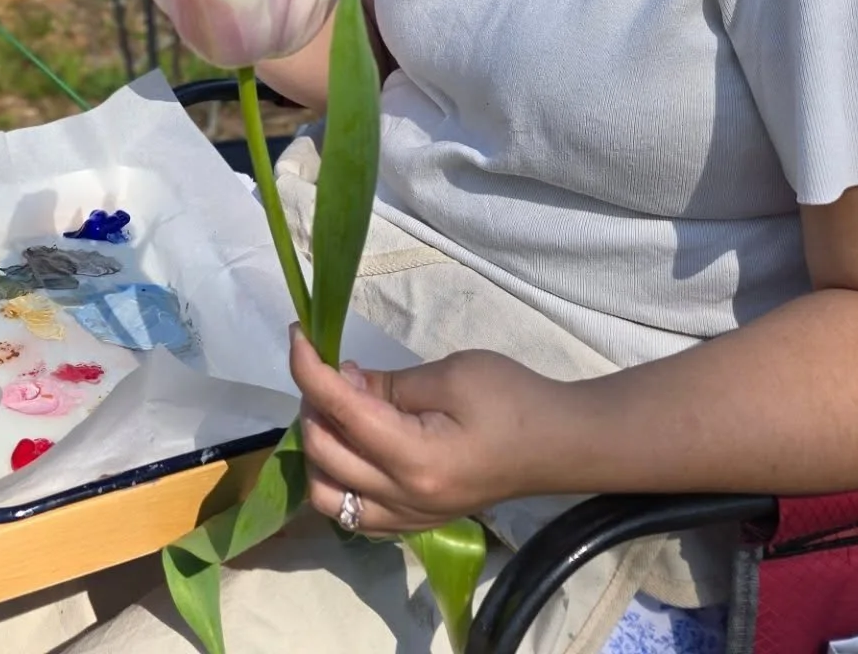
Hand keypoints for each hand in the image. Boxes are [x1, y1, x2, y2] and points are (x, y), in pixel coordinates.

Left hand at [291, 326, 561, 534]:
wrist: (559, 443)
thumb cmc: (511, 399)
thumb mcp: (451, 374)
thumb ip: (390, 385)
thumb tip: (342, 381)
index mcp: (414, 457)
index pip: (339, 411)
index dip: (308, 368)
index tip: (297, 334)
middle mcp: (404, 498)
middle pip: (323, 455)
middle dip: (311, 404)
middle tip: (326, 367)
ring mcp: (409, 518)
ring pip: (328, 496)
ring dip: (316, 450)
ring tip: (333, 410)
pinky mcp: (416, 523)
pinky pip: (354, 512)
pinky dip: (336, 479)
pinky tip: (350, 446)